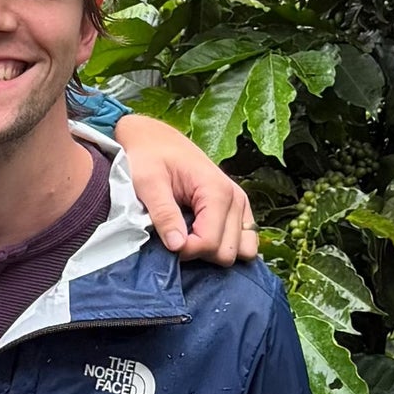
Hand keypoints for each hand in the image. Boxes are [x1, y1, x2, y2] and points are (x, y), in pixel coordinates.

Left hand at [114, 113, 257, 262]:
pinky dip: (224, 247)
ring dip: (214, 253)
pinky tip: (202, 237)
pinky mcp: (240, 211)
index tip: (167, 240)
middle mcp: (236, 198)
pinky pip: (245, 243)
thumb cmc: (150, 158)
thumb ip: (164, 214)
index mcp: (216, 190)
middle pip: (227, 253)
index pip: (210, 242)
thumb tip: (178, 247)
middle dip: (200, 254)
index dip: (186, 250)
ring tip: (190, 237)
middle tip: (177, 237)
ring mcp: (241, 205)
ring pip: (241, 253)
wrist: (157, 140)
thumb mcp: (148, 183)